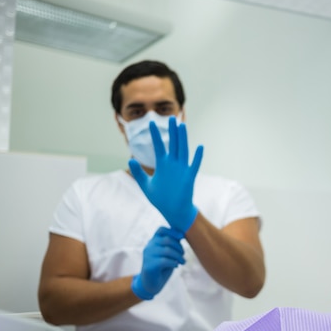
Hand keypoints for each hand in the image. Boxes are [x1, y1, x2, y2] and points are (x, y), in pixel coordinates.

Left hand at [129, 116, 202, 233]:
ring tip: (182, 126)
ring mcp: (182, 170)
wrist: (173, 211)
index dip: (155, 135)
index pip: (159, 146)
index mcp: (162, 165)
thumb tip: (130, 159)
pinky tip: (200, 147)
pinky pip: (194, 166)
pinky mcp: (189, 178)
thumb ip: (139, 173)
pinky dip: (197, 157)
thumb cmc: (160, 199)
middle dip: (172, 131)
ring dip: (183, 139)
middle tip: (171, 118)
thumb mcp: (146, 185)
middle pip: (173, 144)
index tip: (150, 123)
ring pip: (183, 151)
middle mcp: (173, 165)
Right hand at [131, 226, 185, 299]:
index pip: (161, 230)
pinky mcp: (149, 265)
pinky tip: (176, 266)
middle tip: (183, 255)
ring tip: (182, 262)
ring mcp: (148, 255)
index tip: (181, 237)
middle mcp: (149, 246)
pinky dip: (174, 262)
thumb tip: (181, 234)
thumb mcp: (168, 253)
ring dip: (178, 256)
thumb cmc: (162, 266)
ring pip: (167, 250)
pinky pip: (165, 261)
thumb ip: (173, 244)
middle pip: (167, 240)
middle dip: (179, 247)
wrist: (152, 283)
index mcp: (153, 241)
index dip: (172, 231)